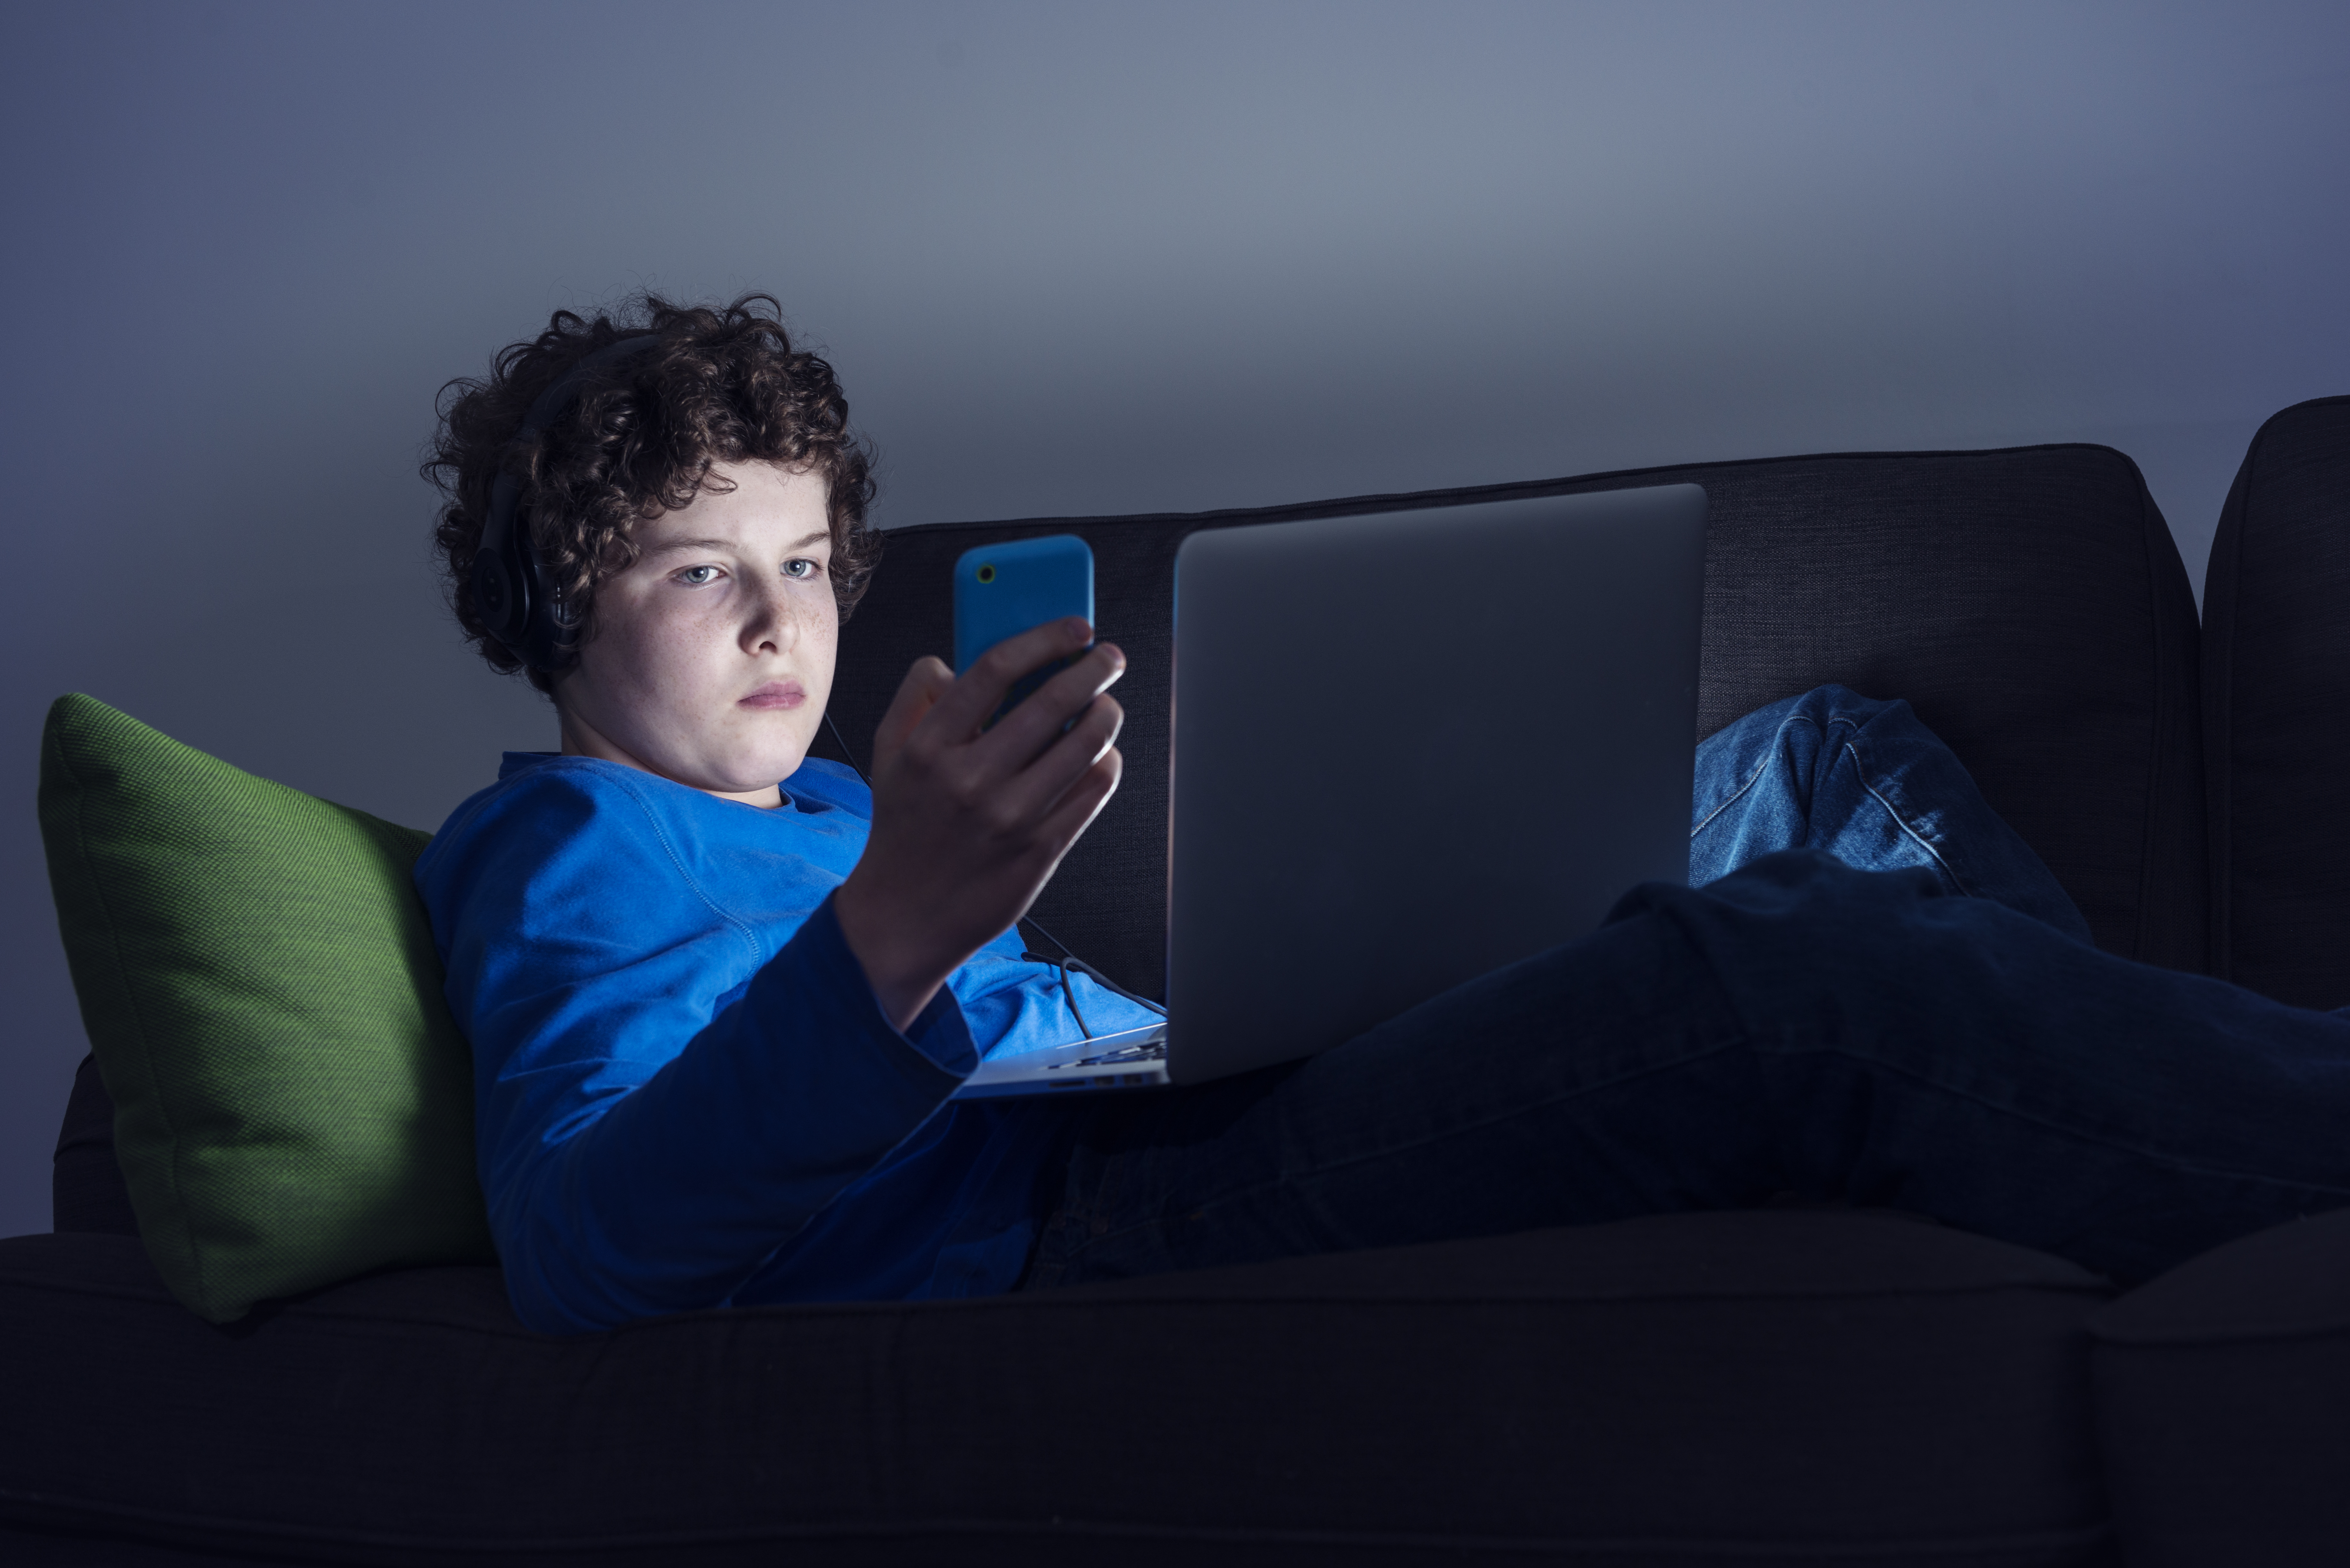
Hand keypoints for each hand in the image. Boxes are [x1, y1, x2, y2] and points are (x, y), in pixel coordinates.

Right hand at [833, 618, 1124, 1030]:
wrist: (904, 916)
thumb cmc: (903, 826)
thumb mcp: (888, 757)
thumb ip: (914, 699)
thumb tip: (950, 660)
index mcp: (929, 747)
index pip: (993, 671)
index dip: (1043, 639)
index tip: (1077, 626)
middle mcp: (969, 780)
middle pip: (1050, 703)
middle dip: (1093, 669)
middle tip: (1110, 656)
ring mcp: (1008, 818)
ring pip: (1082, 747)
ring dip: (1106, 715)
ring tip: (1107, 705)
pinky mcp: (1039, 852)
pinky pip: (1092, 793)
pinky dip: (1106, 765)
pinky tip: (1102, 755)